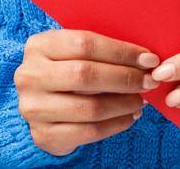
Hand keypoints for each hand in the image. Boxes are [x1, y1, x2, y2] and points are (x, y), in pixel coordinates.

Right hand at [13, 28, 159, 157]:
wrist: (40, 105)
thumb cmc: (65, 71)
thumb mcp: (72, 53)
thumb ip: (100, 51)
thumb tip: (145, 59)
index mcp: (39, 45)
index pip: (85, 44)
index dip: (121, 52)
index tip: (149, 59)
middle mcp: (30, 75)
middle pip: (86, 75)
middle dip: (125, 78)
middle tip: (149, 81)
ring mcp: (33, 107)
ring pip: (89, 107)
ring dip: (123, 104)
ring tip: (141, 100)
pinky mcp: (42, 134)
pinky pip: (88, 132)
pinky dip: (115, 125)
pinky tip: (129, 117)